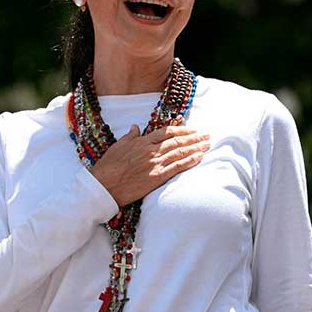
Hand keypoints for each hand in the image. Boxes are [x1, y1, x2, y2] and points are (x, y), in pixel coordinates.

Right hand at [91, 125, 209, 206]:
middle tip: (206, 135)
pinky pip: (177, 167)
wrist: (104, 184)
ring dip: (196, 147)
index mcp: (142, 141)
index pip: (167, 132)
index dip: (182, 130)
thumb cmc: (108, 166)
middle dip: (194, 138)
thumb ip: (129, 136)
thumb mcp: (117, 146)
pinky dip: (190, 161)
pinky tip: (199, 157)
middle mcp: (151, 150)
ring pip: (180, 152)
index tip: (192, 130)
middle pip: (177, 141)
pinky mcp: (157, 177)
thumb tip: (135, 127)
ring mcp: (155, 163)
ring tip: (207, 145)